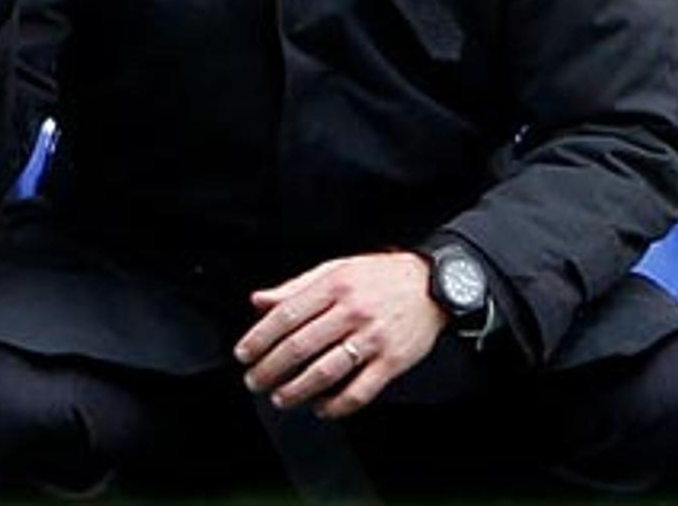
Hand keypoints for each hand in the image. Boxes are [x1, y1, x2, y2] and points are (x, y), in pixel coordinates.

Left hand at [234, 252, 445, 418]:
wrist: (433, 284)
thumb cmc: (380, 277)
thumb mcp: (335, 269)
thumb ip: (295, 287)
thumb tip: (259, 301)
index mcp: (333, 286)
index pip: (286, 314)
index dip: (260, 337)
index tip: (244, 354)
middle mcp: (351, 311)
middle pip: (300, 346)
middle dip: (270, 368)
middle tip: (255, 381)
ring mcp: (373, 338)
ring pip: (327, 371)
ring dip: (297, 390)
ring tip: (281, 398)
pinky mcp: (393, 361)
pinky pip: (361, 390)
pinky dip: (337, 405)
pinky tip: (322, 408)